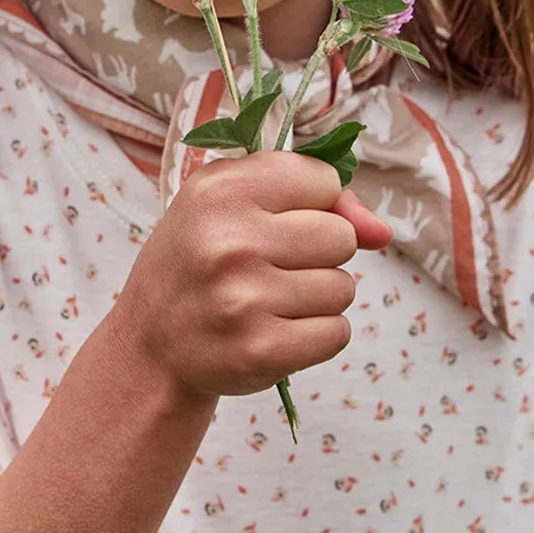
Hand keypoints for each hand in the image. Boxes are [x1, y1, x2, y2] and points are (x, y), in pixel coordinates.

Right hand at [111, 150, 393, 402]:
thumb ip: (315, 199)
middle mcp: (231, 242)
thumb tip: (383, 233)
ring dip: (318, 297)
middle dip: (319, 253)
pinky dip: (317, 335)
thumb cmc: (200, 262)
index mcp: (220, 191)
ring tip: (270, 300)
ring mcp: (245, 300)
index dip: (312, 203)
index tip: (276, 220)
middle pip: (341, 237)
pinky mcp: (261, 351)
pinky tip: (277, 330)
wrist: (150, 345)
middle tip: (271, 266)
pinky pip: (337, 333)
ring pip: (343, 288)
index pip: (323, 180)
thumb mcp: (233, 205)